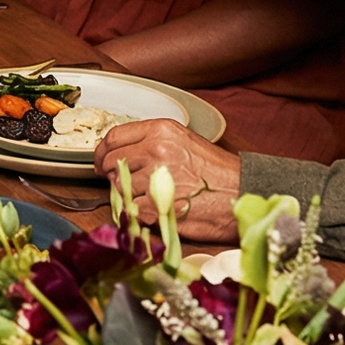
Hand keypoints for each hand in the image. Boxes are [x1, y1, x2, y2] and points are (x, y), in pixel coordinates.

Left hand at [95, 121, 240, 242]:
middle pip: (111, 163)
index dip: (103, 152)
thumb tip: (122, 154)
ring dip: (131, 196)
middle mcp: (156, 150)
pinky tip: (159, 209)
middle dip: (114, 176)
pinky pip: (132, 210)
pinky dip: (141, 213)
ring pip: (120, 188)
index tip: (101, 162)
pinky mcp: (157, 206)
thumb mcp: (184, 142)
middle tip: (127, 184)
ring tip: (155, 197)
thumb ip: (152, 143)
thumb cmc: (217, 172)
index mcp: (161, 131)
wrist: (242, 193)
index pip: (114, 137)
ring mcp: (155, 178)